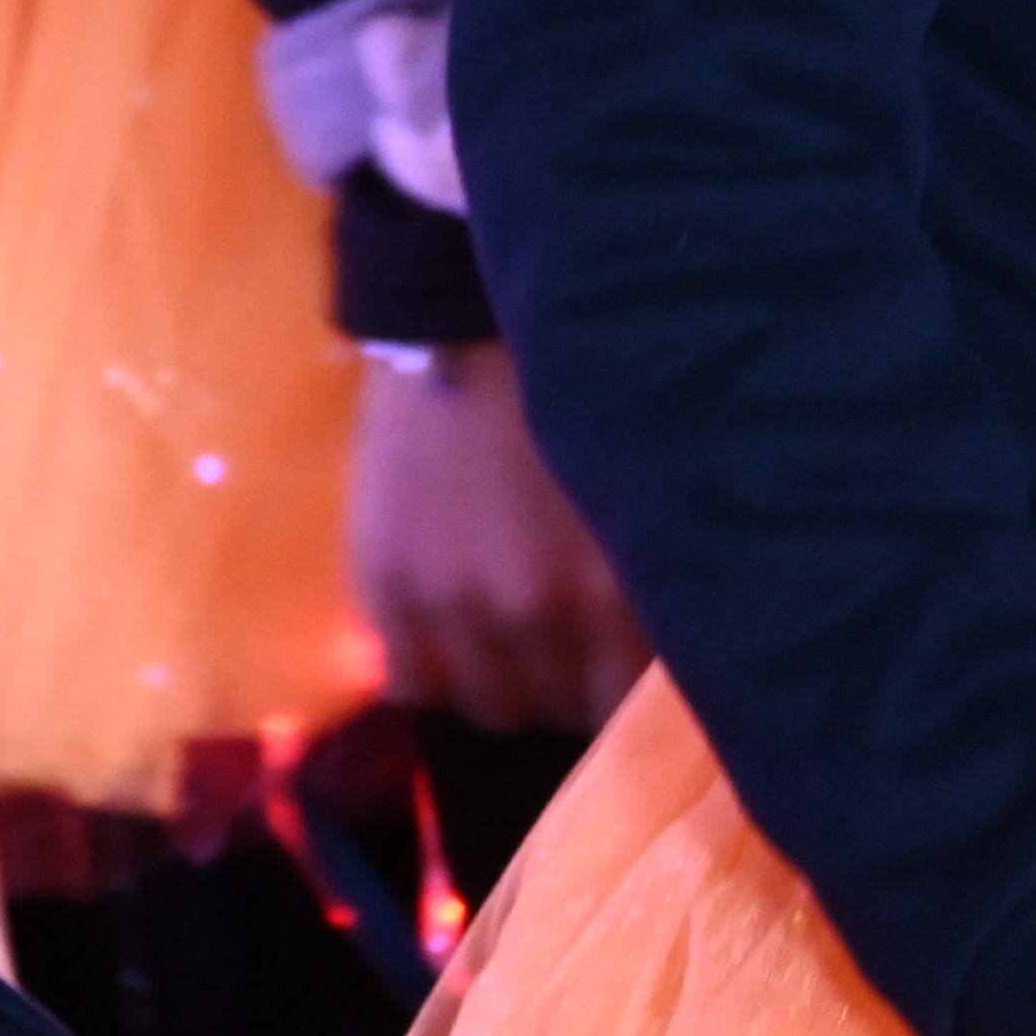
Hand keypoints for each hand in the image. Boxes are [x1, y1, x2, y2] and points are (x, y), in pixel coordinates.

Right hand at [348, 343, 652, 735]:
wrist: (465, 323)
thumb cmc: (567, 399)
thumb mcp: (634, 493)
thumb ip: (642, 581)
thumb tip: (647, 660)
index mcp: (614, 591)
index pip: (624, 708)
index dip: (615, 692)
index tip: (608, 665)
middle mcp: (538, 613)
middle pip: (557, 712)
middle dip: (561, 683)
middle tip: (555, 641)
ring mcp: (454, 604)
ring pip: (487, 707)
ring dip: (497, 684)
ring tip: (496, 639)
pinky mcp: (388, 584)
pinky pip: (410, 684)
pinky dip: (426, 675)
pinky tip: (441, 637)